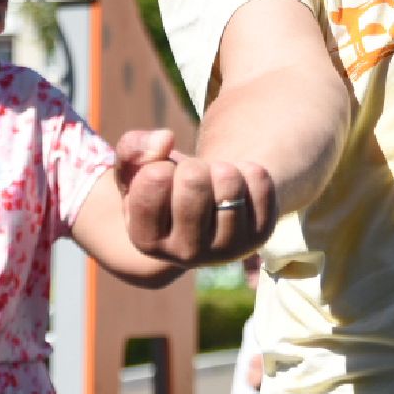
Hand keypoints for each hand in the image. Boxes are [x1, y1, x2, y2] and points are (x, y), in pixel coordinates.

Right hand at [116, 129, 275, 266]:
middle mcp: (185, 254)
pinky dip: (249, 170)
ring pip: (230, 182)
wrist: (206, 200)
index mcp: (146, 241)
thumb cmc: (165, 184)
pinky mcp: (259, 236)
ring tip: (215, 181)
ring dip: (222, 168)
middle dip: (193, 166)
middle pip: (194, 181)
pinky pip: (260, 183)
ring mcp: (226, 249)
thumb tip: (165, 139)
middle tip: (192, 178)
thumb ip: (133, 149)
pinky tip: (238, 185)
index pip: (155, 180)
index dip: (160, 165)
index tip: (164, 178)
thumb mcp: (136, 166)